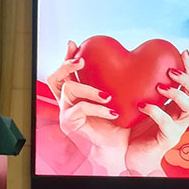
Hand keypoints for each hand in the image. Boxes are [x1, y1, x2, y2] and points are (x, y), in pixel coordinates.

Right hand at [46, 40, 128, 174]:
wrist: (123, 145)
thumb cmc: (124, 119)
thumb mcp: (122, 96)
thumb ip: (120, 80)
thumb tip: (134, 59)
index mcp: (77, 91)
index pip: (66, 70)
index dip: (67, 56)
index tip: (74, 43)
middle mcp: (68, 99)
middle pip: (55, 77)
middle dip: (66, 65)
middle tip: (81, 60)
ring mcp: (67, 111)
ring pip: (68, 89)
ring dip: (88, 88)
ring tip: (107, 94)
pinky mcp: (70, 123)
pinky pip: (80, 109)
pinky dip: (97, 108)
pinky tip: (113, 111)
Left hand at [125, 50, 188, 176]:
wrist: (123, 157)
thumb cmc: (126, 128)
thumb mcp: (132, 102)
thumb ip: (136, 85)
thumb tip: (127, 59)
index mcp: (175, 106)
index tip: (183, 52)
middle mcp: (180, 117)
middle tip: (172, 71)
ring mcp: (176, 129)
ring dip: (179, 94)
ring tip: (161, 86)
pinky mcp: (167, 141)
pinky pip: (169, 125)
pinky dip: (158, 112)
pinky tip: (143, 105)